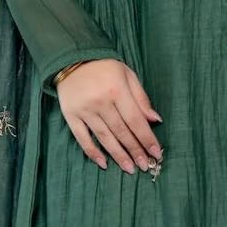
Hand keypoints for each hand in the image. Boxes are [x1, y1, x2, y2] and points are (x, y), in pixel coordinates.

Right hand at [57, 58, 162, 172]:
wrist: (72, 57)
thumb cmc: (104, 67)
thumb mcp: (127, 74)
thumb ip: (141, 98)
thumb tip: (155, 120)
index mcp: (117, 90)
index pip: (136, 120)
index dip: (147, 138)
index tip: (156, 153)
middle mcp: (101, 102)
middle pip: (122, 132)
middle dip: (135, 150)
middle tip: (145, 166)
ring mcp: (85, 110)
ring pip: (105, 138)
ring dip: (118, 155)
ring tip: (129, 168)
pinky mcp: (71, 115)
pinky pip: (82, 138)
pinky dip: (92, 152)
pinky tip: (103, 164)